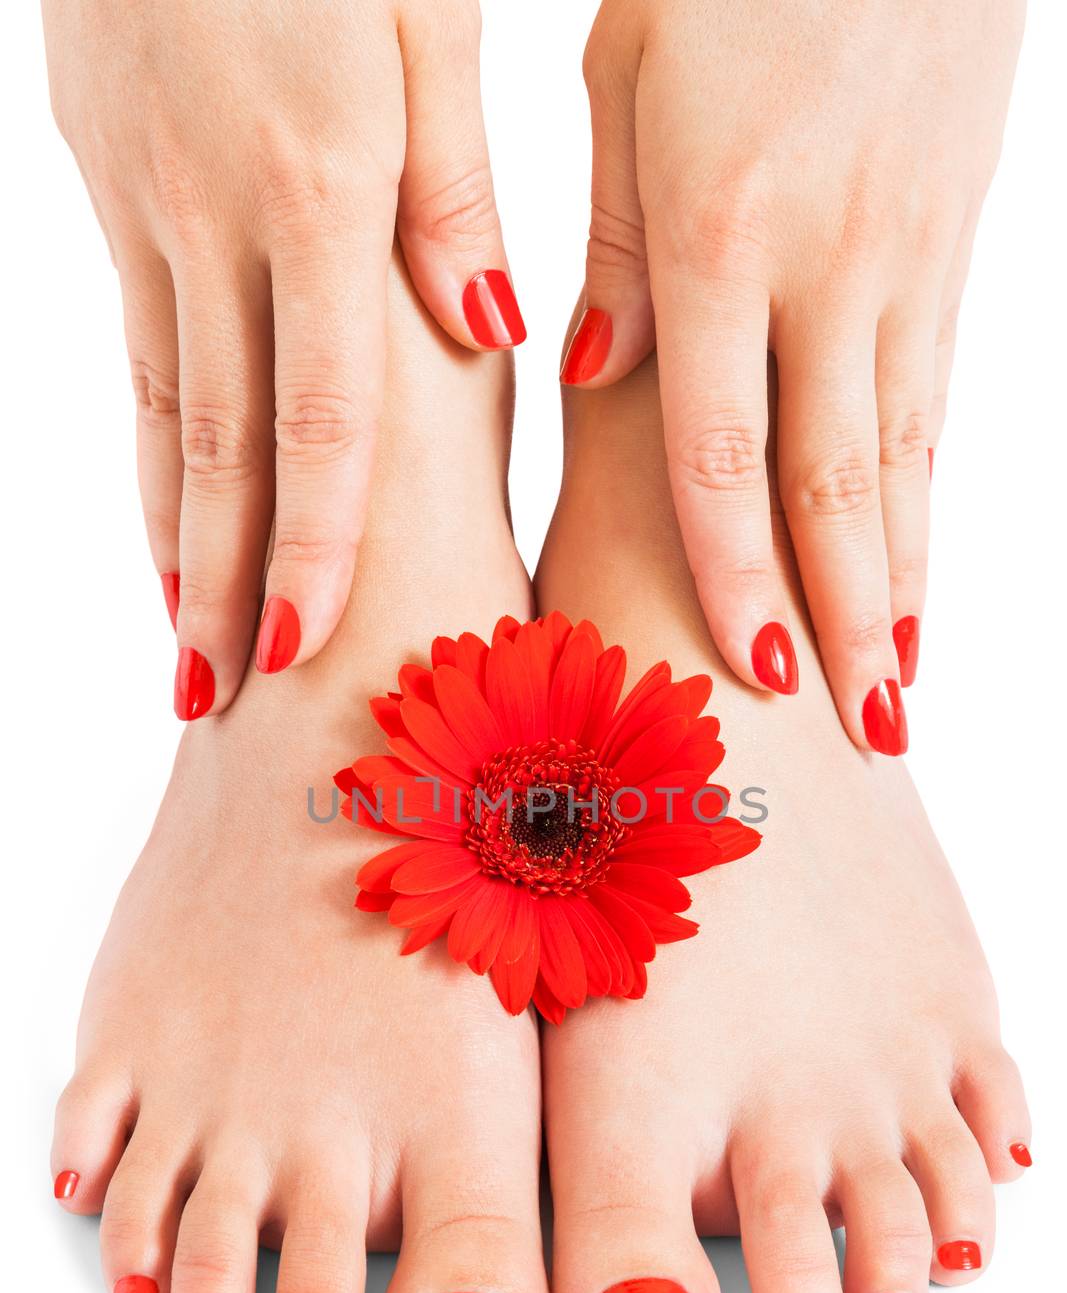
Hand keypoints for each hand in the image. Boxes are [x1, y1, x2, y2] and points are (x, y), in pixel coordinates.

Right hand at [43, 0, 523, 717]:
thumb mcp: (424, 19)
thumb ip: (451, 183)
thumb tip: (489, 317)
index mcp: (317, 186)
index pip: (315, 406)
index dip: (312, 536)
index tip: (303, 644)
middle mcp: (220, 217)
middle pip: (225, 441)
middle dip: (225, 581)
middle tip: (225, 698)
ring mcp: (151, 209)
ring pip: (164, 410)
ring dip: (173, 543)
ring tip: (184, 652)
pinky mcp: (114, 192)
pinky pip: (137, 353)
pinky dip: (149, 456)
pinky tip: (158, 529)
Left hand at [562, 0, 1023, 750]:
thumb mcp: (630, 81)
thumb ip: (612, 241)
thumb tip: (586, 368)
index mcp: (722, 230)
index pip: (726, 447)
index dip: (739, 575)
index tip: (753, 677)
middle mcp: (828, 264)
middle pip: (836, 482)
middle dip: (847, 623)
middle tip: (857, 738)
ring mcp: (904, 261)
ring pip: (904, 459)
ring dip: (903, 588)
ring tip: (898, 695)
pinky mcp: (950, 249)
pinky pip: (935, 406)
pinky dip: (929, 509)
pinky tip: (923, 579)